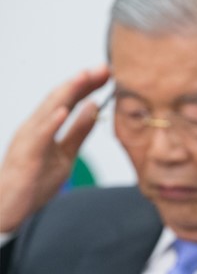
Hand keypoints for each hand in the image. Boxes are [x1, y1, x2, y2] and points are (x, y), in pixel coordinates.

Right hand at [0, 65, 110, 232]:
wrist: (8, 207)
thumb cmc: (34, 180)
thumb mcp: (66, 154)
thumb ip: (79, 131)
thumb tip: (94, 108)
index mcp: (46, 126)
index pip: (69, 99)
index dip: (88, 85)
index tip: (109, 73)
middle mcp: (35, 127)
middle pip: (60, 98)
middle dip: (82, 81)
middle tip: (103, 67)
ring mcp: (29, 139)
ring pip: (48, 111)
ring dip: (67, 92)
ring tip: (84, 77)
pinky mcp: (27, 156)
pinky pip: (39, 137)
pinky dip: (51, 122)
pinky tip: (64, 111)